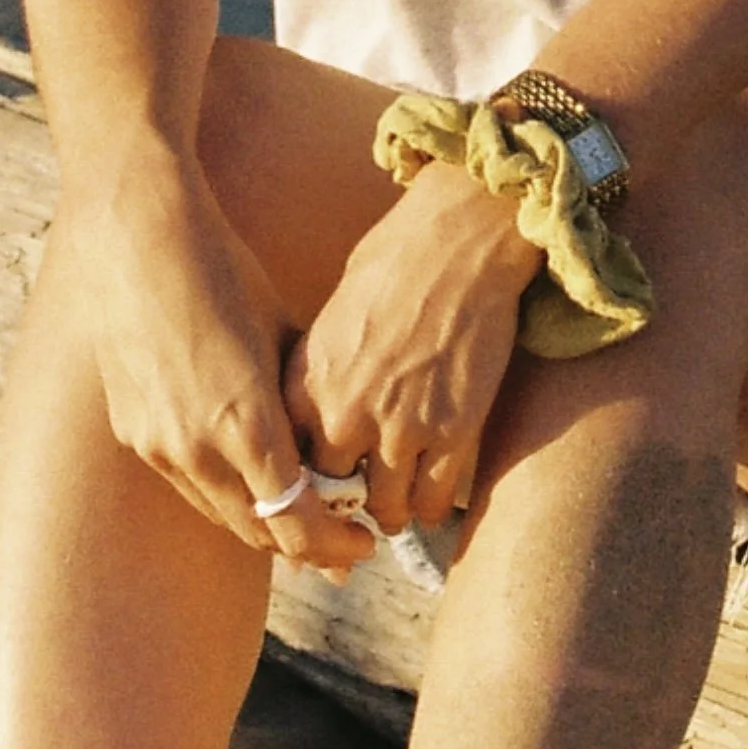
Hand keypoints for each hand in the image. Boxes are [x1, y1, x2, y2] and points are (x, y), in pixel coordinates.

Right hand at [60, 158, 375, 576]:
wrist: (138, 243)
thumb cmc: (224, 273)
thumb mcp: (284, 332)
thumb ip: (307, 398)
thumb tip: (338, 437)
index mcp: (246, 425)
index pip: (295, 525)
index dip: (334, 546)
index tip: (362, 543)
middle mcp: (198, 451)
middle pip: (260, 532)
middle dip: (306, 545)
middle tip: (342, 541)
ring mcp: (159, 447)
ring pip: (222, 514)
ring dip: (264, 521)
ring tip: (301, 513)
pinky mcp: (134, 434)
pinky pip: (189, 483)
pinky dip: (225, 491)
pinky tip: (250, 475)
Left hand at [285, 160, 541, 537]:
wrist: (461, 236)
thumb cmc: (396, 259)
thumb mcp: (334, 316)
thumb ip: (322, 373)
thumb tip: (322, 411)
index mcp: (307, 382)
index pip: (287, 462)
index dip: (302, 478)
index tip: (314, 483)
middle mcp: (347, 413)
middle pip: (333, 495)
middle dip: (346, 501)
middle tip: (358, 501)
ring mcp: (403, 426)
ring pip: (387, 508)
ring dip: (390, 511)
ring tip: (395, 506)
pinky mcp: (455, 430)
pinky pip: (435, 497)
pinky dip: (431, 506)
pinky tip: (429, 497)